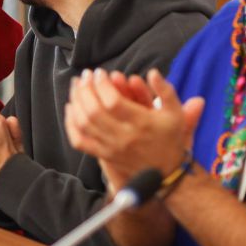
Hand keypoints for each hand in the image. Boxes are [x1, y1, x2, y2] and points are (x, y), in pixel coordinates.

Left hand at [65, 68, 204, 184]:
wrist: (167, 173)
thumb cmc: (169, 138)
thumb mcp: (175, 113)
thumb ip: (165, 90)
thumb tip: (153, 72)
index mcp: (141, 123)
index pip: (113, 102)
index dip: (102, 85)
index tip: (99, 73)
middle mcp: (123, 136)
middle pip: (94, 111)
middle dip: (85, 89)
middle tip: (85, 75)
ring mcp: (110, 147)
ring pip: (83, 123)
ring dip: (76, 101)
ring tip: (77, 86)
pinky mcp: (102, 155)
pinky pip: (79, 140)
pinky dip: (70, 123)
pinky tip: (71, 107)